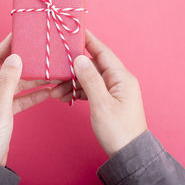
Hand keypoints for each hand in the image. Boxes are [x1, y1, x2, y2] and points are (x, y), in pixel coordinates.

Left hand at [0, 34, 51, 165]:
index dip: (7, 46)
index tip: (21, 35)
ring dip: (33, 80)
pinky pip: (21, 98)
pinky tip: (48, 91)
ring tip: (51, 72)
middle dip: (25, 63)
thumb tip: (16, 57)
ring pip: (17, 84)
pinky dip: (34, 95)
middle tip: (40, 52)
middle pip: (7, 70)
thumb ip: (8, 80)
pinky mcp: (4, 111)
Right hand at [51, 30, 146, 156]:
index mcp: (122, 77)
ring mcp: (114, 91)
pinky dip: (78, 91)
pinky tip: (65, 96)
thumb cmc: (118, 130)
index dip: (88, 41)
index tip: (74, 31)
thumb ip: (90, 79)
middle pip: (93, 65)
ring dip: (73, 82)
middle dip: (73, 68)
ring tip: (56, 91)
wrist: (128, 154)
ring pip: (90, 78)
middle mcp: (119, 81)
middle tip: (55, 70)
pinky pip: (91, 89)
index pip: (102, 52)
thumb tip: (79, 59)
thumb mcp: (101, 104)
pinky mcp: (109, 100)